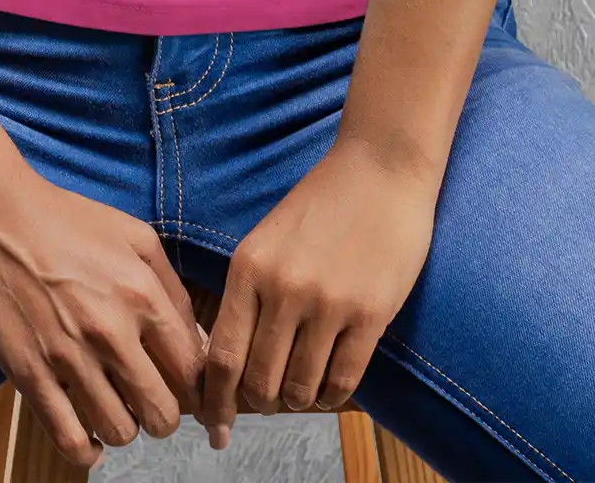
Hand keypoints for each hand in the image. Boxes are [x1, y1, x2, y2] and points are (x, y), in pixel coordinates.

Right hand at [0, 148, 210, 469]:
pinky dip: (87, 450)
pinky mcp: (29, 375)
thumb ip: (173, 290)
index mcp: (142, 295)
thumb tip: (198, 341)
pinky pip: (70, 440)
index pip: (192, 372)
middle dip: (163, 414)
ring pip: (120, 432)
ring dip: (125, 426)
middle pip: (162, 414)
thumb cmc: (69, 221)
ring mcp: (68, 357)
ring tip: (116, 406)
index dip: (197, 390)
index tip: (185, 390)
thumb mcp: (137, 236)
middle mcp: (110, 331)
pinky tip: (90, 436)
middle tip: (150, 401)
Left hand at [197, 137, 441, 447]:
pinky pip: (342, 381)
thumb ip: (248, 293)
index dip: (214, 402)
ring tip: (301, 391)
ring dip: (297, 401)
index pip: (221, 357)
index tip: (214, 427)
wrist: (380, 166)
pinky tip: (329, 387)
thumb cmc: (322, 203)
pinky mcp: (370, 313)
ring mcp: (328, 302)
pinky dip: (331, 398)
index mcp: (249, 266)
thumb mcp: (267, 240)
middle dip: (259, 404)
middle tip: (267, 402)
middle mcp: (283, 288)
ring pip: (299, 389)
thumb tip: (229, 362)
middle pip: (258, 382)